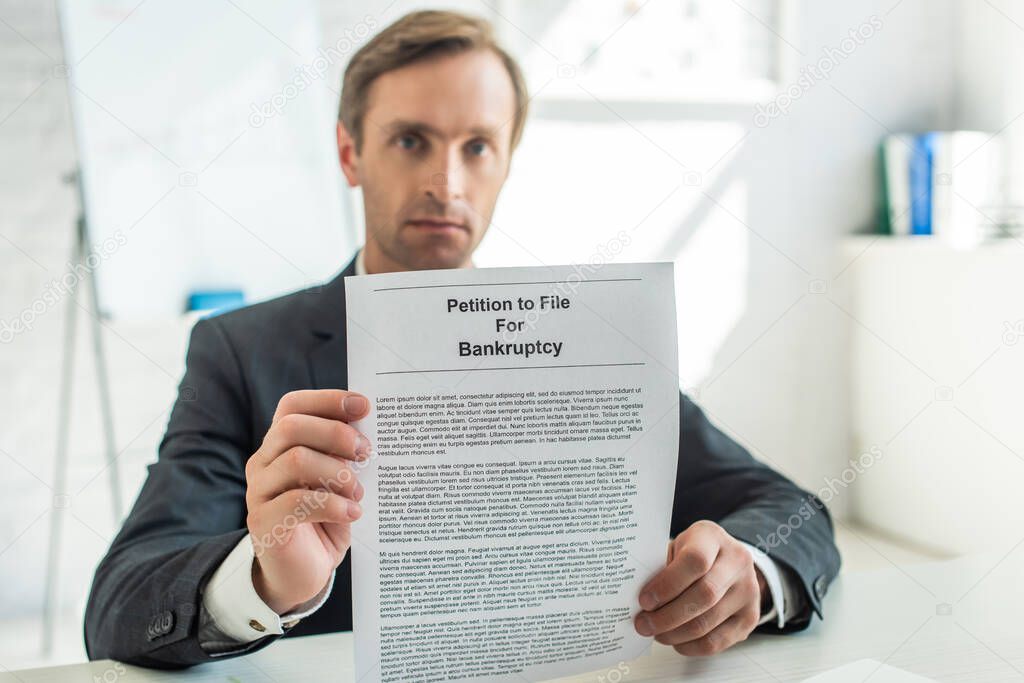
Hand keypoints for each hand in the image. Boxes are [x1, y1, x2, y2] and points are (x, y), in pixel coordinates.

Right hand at [245, 389, 371, 613]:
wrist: (301, 574)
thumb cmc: (324, 521)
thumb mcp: (337, 482)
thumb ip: (343, 456)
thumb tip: (370, 431)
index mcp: (279, 446)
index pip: (292, 406)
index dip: (326, 400)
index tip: (363, 406)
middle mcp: (263, 463)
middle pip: (291, 427)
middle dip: (335, 433)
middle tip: (365, 452)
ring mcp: (259, 492)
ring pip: (296, 460)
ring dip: (337, 472)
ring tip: (358, 492)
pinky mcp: (263, 522)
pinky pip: (297, 502)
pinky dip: (332, 504)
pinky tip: (351, 513)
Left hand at [634, 520, 762, 655]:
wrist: (729, 561)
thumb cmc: (694, 552)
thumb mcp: (677, 546)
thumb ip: (662, 566)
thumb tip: (638, 599)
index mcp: (713, 537)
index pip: (695, 561)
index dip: (667, 584)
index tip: (644, 600)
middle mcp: (737, 562)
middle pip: (703, 596)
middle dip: (667, 616)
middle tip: (643, 624)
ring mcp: (748, 591)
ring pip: (708, 622)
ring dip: (675, 634)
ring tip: (656, 633)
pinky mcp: (750, 618)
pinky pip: (717, 641)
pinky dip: (690, 646)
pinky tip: (675, 641)